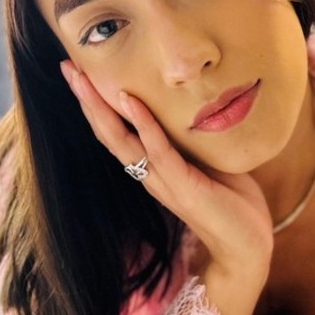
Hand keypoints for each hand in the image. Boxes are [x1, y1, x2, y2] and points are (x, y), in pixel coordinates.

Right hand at [60, 63, 272, 284]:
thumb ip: (193, 136)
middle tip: (67, 67)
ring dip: (101, 107)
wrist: (247, 247)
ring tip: (83, 79)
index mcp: (153, 166)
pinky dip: (143, 124)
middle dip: (86, 99)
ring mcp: (163, 180)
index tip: (79, 71)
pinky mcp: (184, 186)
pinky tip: (129, 100)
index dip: (96, 103)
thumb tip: (195, 100)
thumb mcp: (209, 158)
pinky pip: (158, 150)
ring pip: (122, 140)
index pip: (117, 130)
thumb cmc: (231, 201)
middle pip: (107, 132)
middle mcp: (150, 173)